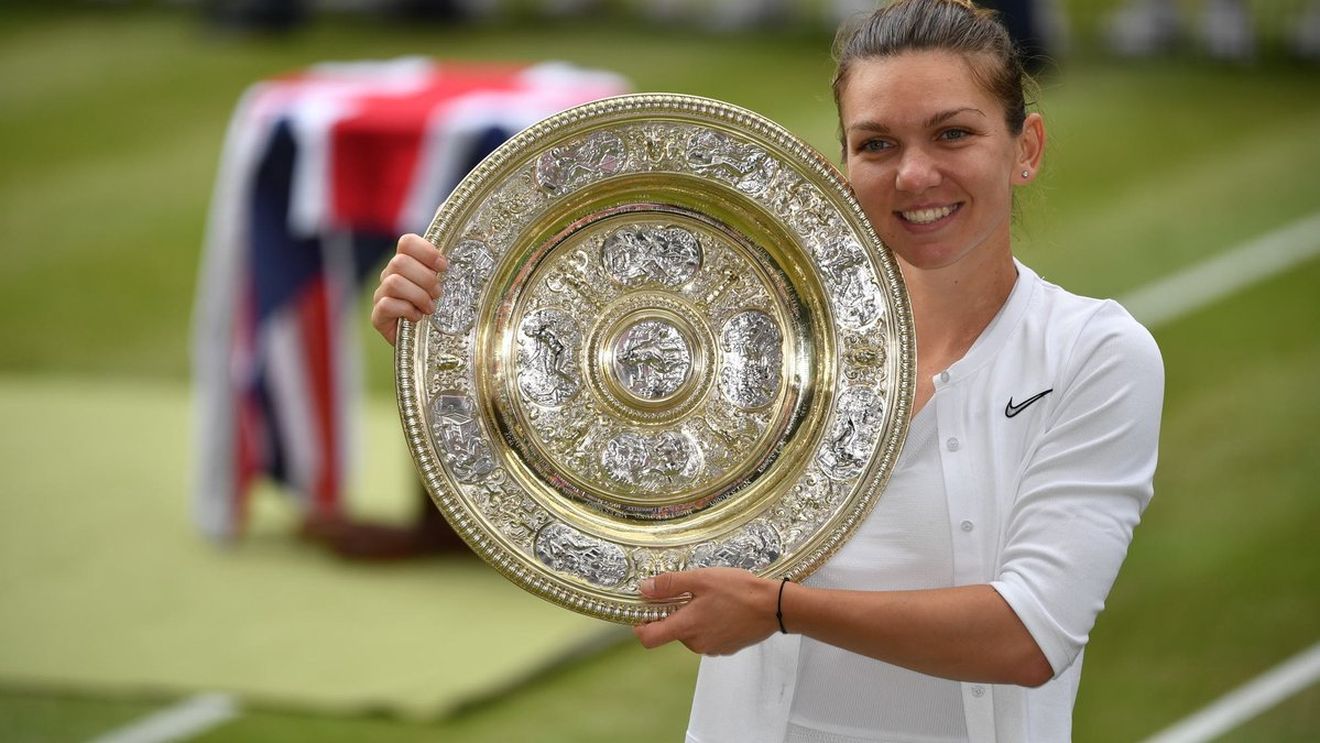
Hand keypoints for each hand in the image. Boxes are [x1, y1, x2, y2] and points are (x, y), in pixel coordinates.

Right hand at [370, 233, 446, 345]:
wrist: (427, 342)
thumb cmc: (440, 310)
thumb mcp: (449, 283)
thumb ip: (446, 256)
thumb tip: (449, 215)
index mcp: (407, 262)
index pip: (407, 242)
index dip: (426, 251)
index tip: (444, 267)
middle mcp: (390, 275)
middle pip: (400, 262)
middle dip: (426, 279)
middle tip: (438, 293)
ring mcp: (381, 295)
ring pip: (394, 282)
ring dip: (418, 296)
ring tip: (430, 308)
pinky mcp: (378, 316)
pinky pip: (387, 305)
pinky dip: (407, 311)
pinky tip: (417, 318)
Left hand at [632, 568, 780, 655]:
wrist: (775, 607)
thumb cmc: (738, 590)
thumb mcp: (701, 579)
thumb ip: (670, 585)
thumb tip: (644, 589)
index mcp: (686, 627)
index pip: (648, 638)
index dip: (640, 625)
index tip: (645, 609)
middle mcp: (696, 643)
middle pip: (671, 632)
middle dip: (674, 614)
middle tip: (690, 592)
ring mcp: (713, 648)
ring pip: (691, 633)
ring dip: (694, 618)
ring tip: (712, 598)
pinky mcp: (726, 648)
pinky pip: (708, 636)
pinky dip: (709, 624)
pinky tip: (724, 608)